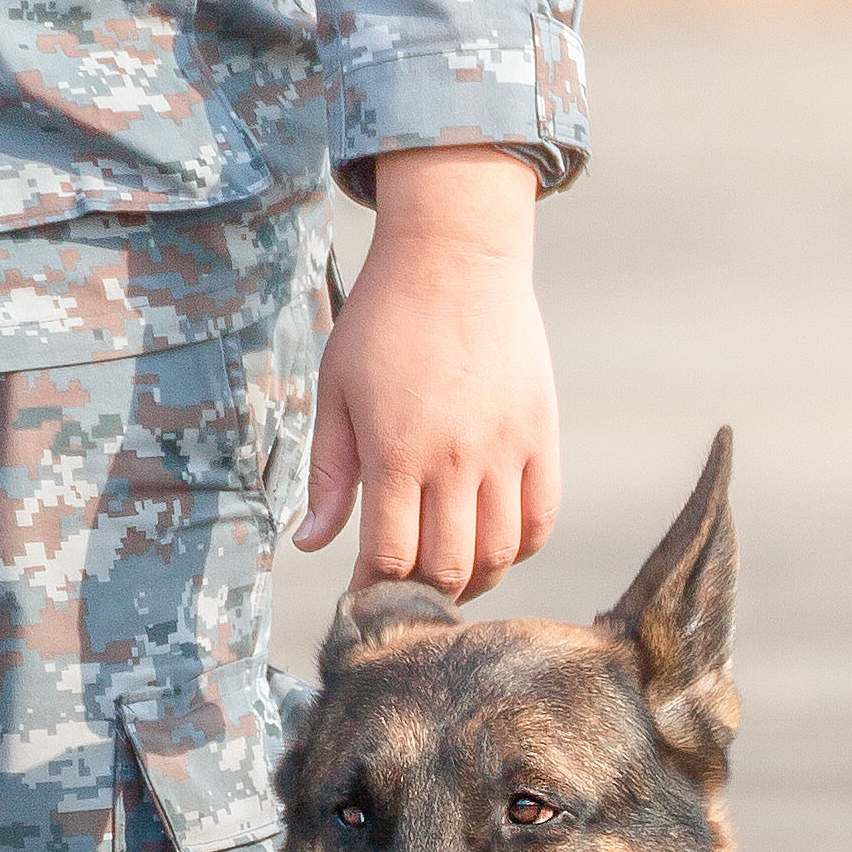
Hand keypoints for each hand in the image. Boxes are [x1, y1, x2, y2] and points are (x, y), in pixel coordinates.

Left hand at [298, 145, 555, 599]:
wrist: (455, 255)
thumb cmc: (383, 319)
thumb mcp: (336, 391)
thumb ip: (328, 474)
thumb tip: (309, 544)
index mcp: (396, 452)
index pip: (390, 557)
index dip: (372, 588)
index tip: (361, 591)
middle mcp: (455, 459)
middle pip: (446, 568)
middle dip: (419, 596)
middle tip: (403, 592)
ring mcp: (505, 450)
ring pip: (499, 554)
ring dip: (471, 581)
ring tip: (448, 577)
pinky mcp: (541, 435)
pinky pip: (542, 518)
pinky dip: (520, 547)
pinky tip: (493, 543)